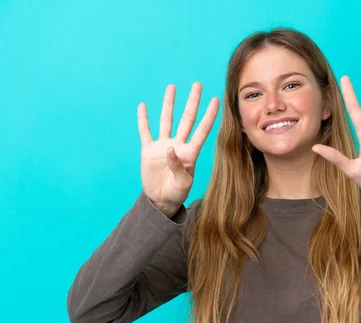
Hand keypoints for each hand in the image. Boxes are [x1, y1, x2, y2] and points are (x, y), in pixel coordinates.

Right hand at [138, 82, 218, 216]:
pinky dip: (143, 119)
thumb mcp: (182, 184)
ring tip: (172, 87)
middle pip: (187, 119)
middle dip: (193, 102)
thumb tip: (169, 149)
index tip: (216, 100)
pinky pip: (145, 132)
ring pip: (167, 120)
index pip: (203, 130)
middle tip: (197, 84)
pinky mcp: (148, 151)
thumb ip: (178, 167)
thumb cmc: (177, 193)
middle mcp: (179, 145)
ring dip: (169, 104)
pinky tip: (143, 106)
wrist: (161, 200)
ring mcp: (163, 146)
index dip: (210, 115)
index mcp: (191, 153)